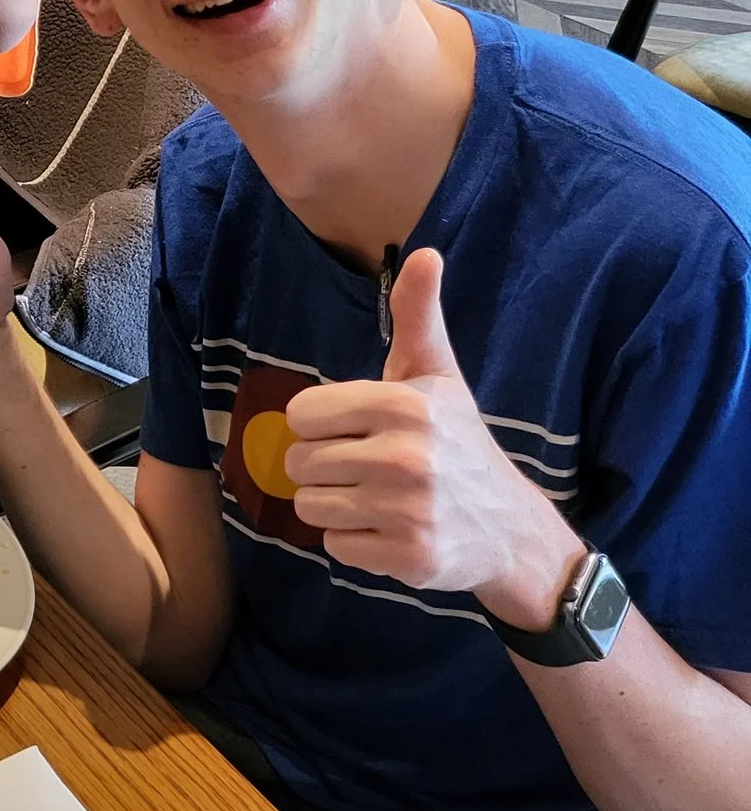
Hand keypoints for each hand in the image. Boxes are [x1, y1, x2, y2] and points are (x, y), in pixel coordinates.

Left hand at [284, 250, 581, 625]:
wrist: (511, 528)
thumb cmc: (459, 443)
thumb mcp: (438, 375)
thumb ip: (417, 316)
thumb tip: (424, 252)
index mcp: (403, 405)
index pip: (301, 414)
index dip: (321, 425)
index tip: (357, 430)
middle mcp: (404, 457)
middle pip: (300, 462)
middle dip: (326, 466)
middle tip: (371, 468)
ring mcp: (406, 511)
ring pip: (311, 506)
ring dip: (336, 506)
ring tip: (379, 499)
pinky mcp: (407, 557)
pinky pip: (334, 546)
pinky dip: (355, 543)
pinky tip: (391, 530)